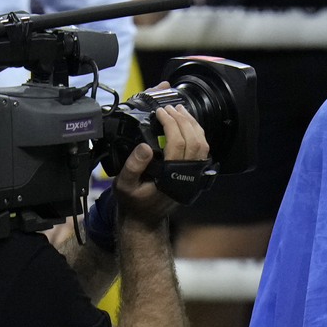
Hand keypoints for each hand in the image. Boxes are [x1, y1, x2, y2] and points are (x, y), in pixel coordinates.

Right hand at [111, 99, 208, 226]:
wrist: (145, 218)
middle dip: (183, 120)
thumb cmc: (133, 201)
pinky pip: (202, 151)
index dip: (170, 123)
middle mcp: (186, 176)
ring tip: (180, 110)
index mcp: (170, 177)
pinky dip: (197, 134)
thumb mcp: (124, 185)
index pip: (178, 143)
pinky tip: (187, 124)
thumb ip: (133, 167)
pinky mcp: (194, 174)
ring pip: (202, 145)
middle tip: (171, 107)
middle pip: (194, 141)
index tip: (160, 111)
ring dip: (193, 125)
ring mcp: (193, 176)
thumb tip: (144, 146)